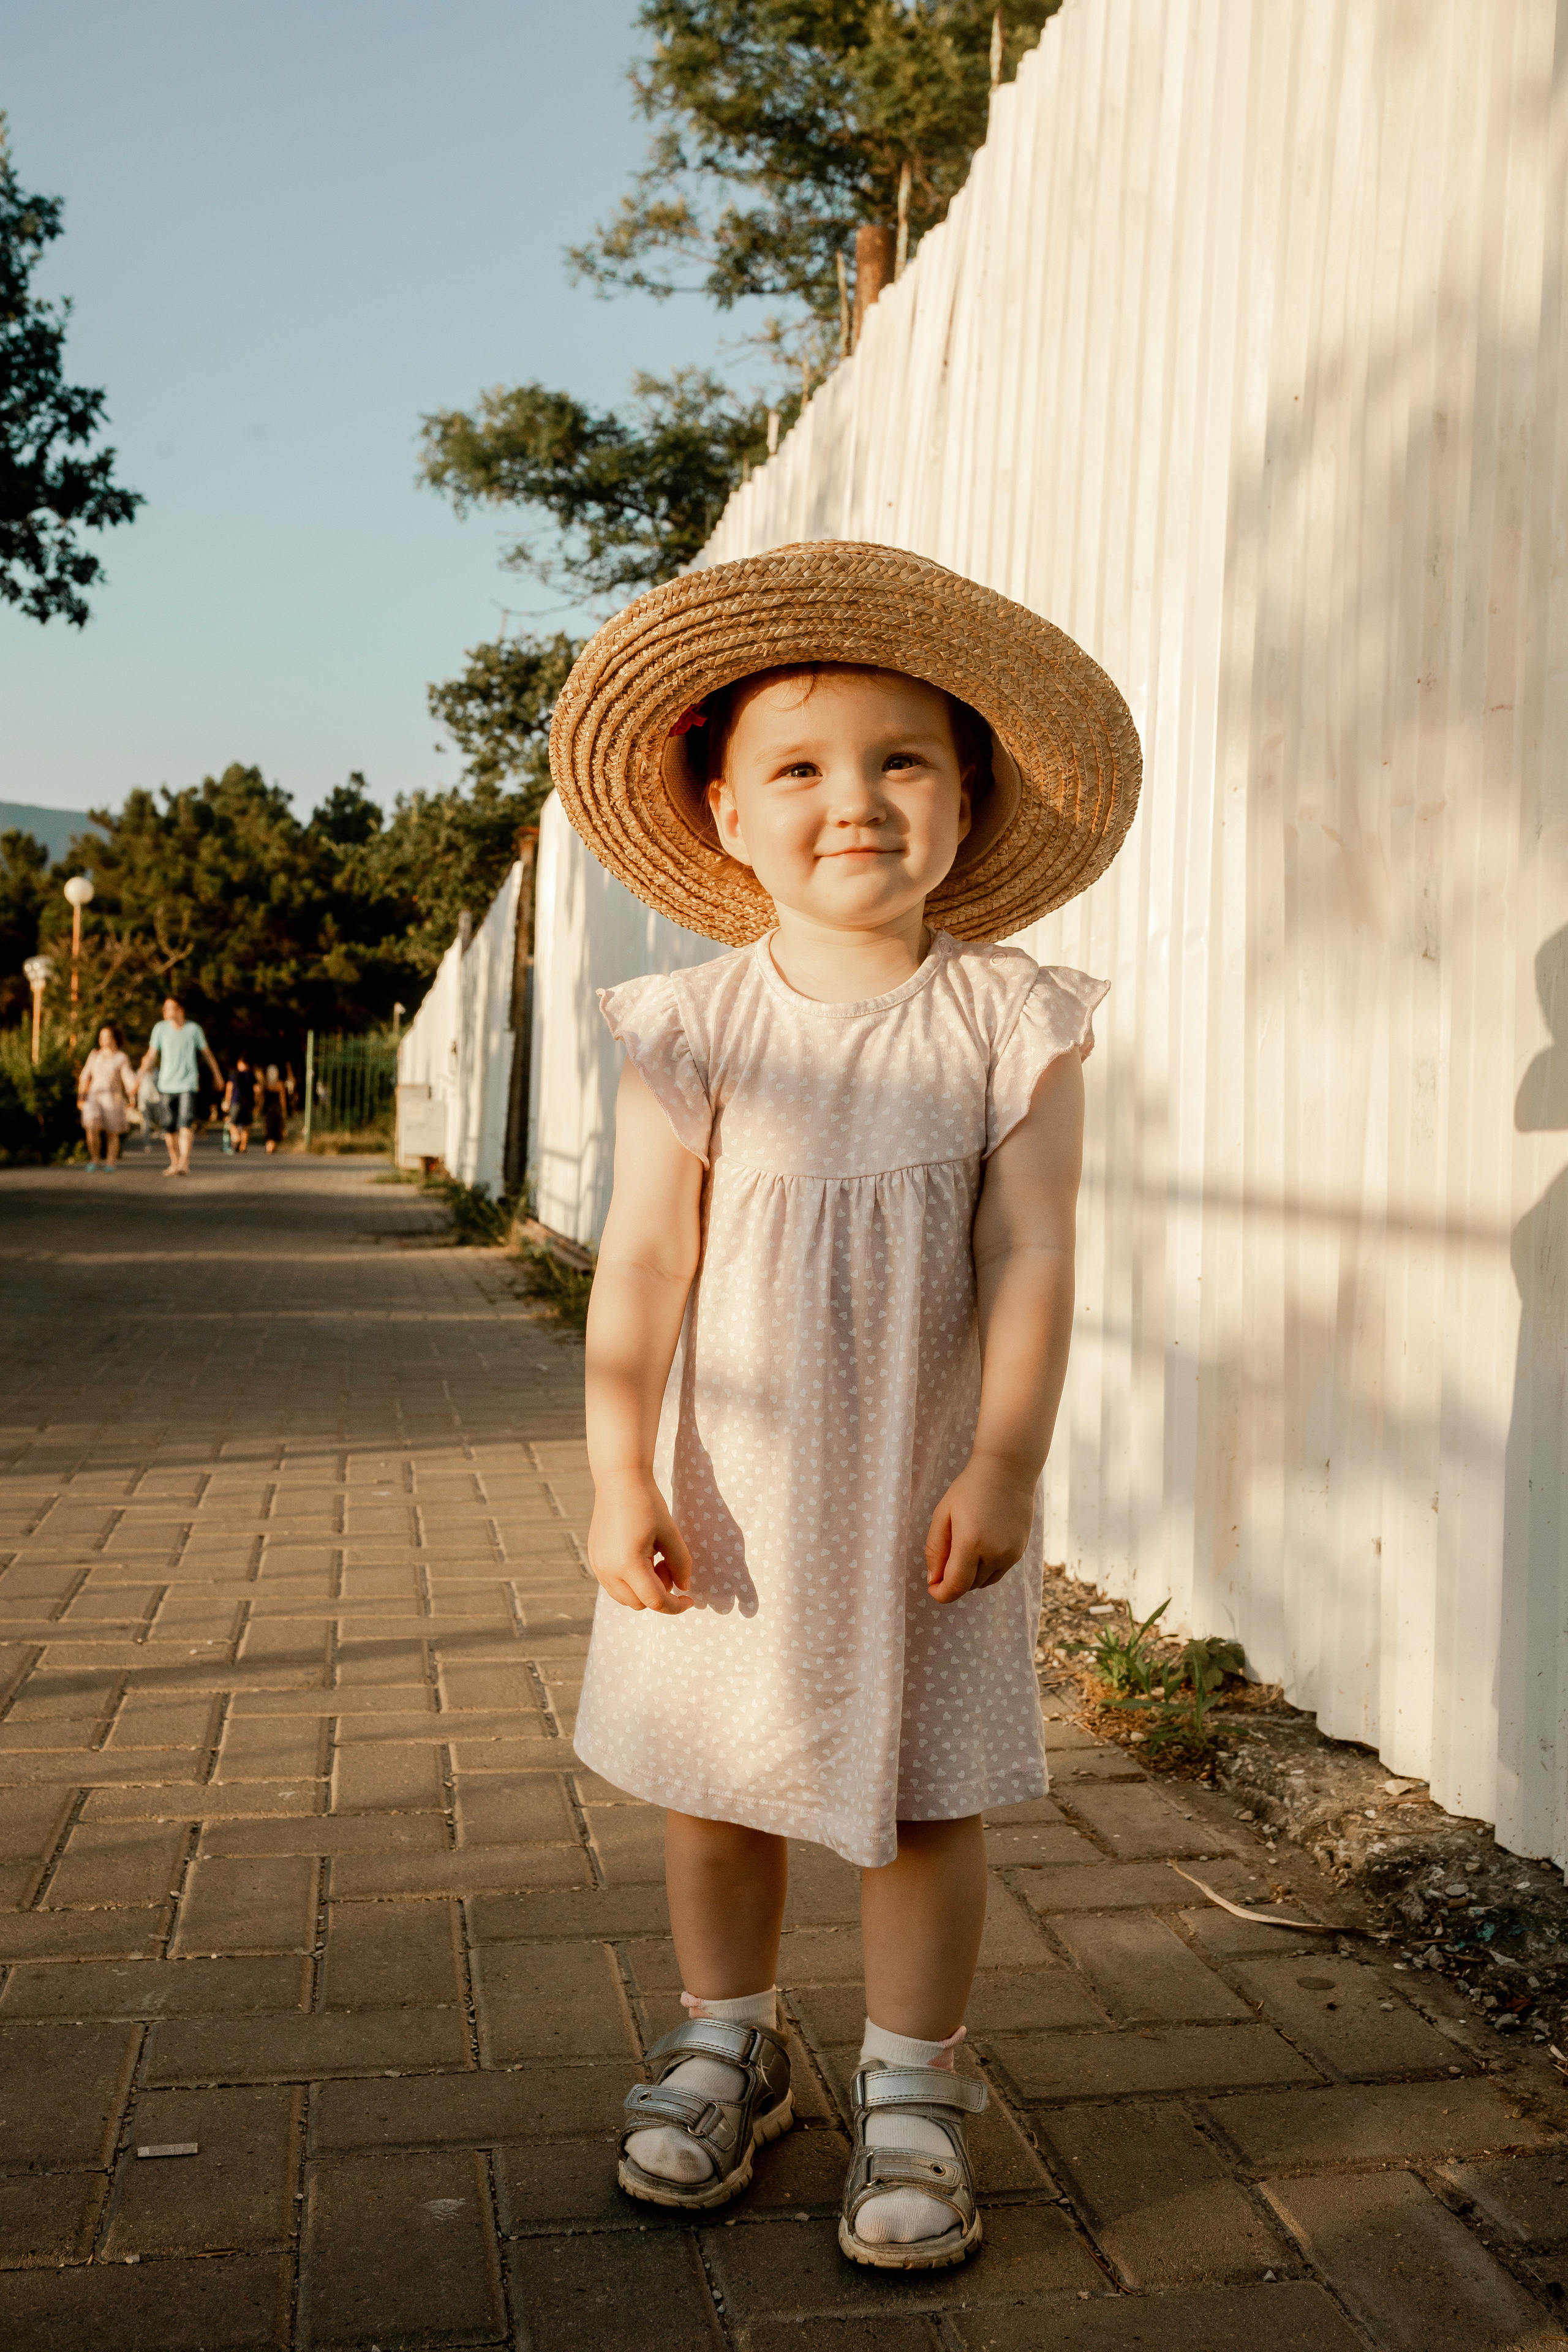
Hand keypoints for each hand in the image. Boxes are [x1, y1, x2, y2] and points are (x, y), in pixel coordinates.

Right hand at [588, 1471, 693, 1613]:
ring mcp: (598, 1567)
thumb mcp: (671, 1534)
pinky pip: (615, 1585)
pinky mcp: (594, 1561)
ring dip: (644, 1589)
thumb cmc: (647, 1504)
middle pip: (640, 1604)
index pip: (655, 1601)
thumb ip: (681, 1564)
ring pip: (626, 1598)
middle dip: (659, 1592)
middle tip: (666, 1564)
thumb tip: (683, 1588)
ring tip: (653, 1558)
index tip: (689, 1599)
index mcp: (628, 1565)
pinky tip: (640, 1556)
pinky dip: (631, 1582)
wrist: (619, 1481)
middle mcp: (608, 1571)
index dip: (676, 1606)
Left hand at [924, 1454, 1038, 1603]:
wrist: (1007, 1471)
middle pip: (968, 1586)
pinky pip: (997, 1573)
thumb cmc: (969, 1489)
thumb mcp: (943, 1514)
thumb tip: (934, 1580)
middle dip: (952, 1580)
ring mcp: (1010, 1555)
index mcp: (971, 1543)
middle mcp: (994, 1554)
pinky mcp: (1019, 1552)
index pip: (956, 1586)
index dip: (940, 1594)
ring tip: (963, 1548)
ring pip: (983, 1582)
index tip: (931, 1587)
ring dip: (969, 1576)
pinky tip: (980, 1547)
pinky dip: (984, 1569)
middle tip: (944, 1558)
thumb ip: (935, 1550)